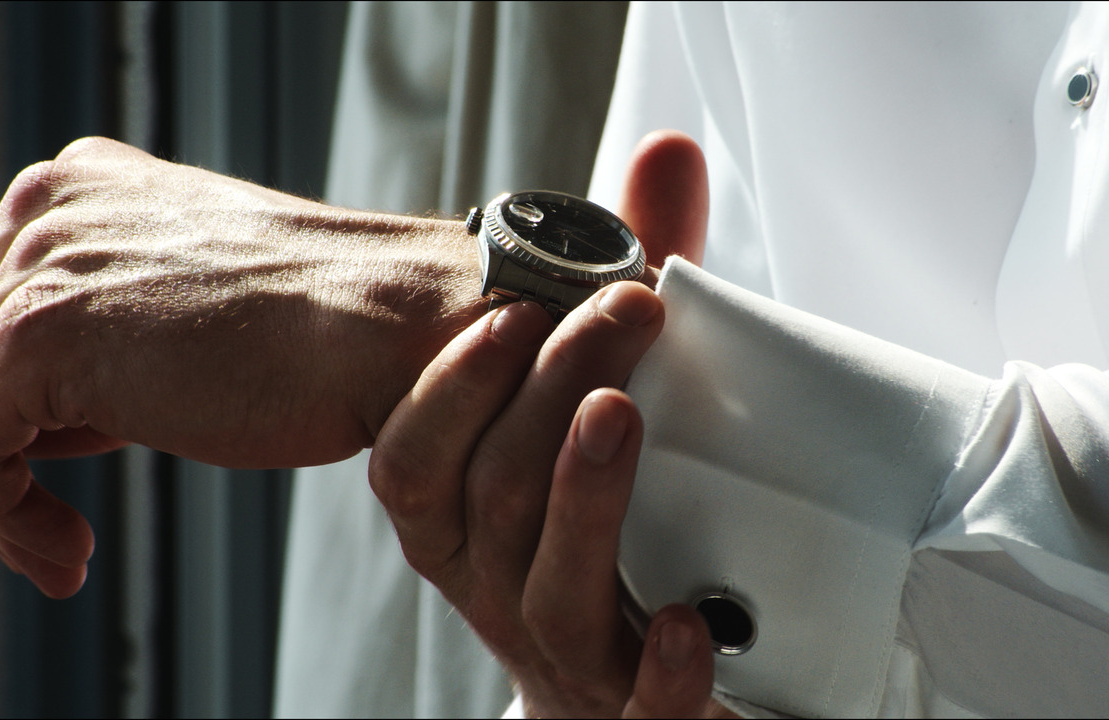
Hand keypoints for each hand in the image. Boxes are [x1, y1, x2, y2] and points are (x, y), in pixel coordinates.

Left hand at [0, 137, 484, 597]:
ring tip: (60, 555)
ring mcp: (40, 263)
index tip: (42, 476)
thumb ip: (101, 340)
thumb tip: (33, 425)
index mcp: (80, 185)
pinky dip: (2, 519)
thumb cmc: (324, 333)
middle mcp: (47, 206)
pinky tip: (68, 554)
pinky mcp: (41, 335)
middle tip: (39, 528)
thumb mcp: (189, 315)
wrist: (395, 328)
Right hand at [370, 131, 722, 716]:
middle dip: (548, 395)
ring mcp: (566, 654)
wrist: (637, 670)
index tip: (509, 314)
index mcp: (468, 519)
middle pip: (492, 499)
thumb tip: (665, 149)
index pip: (414, 459)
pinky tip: (693, 622)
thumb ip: (629, 284)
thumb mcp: (610, 387)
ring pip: (549, 594)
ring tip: (621, 416)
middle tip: (621, 315)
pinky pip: (634, 709)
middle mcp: (498, 584)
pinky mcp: (631, 709)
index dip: (450, 388)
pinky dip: (662, 670)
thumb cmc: (613, 517)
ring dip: (584, 497)